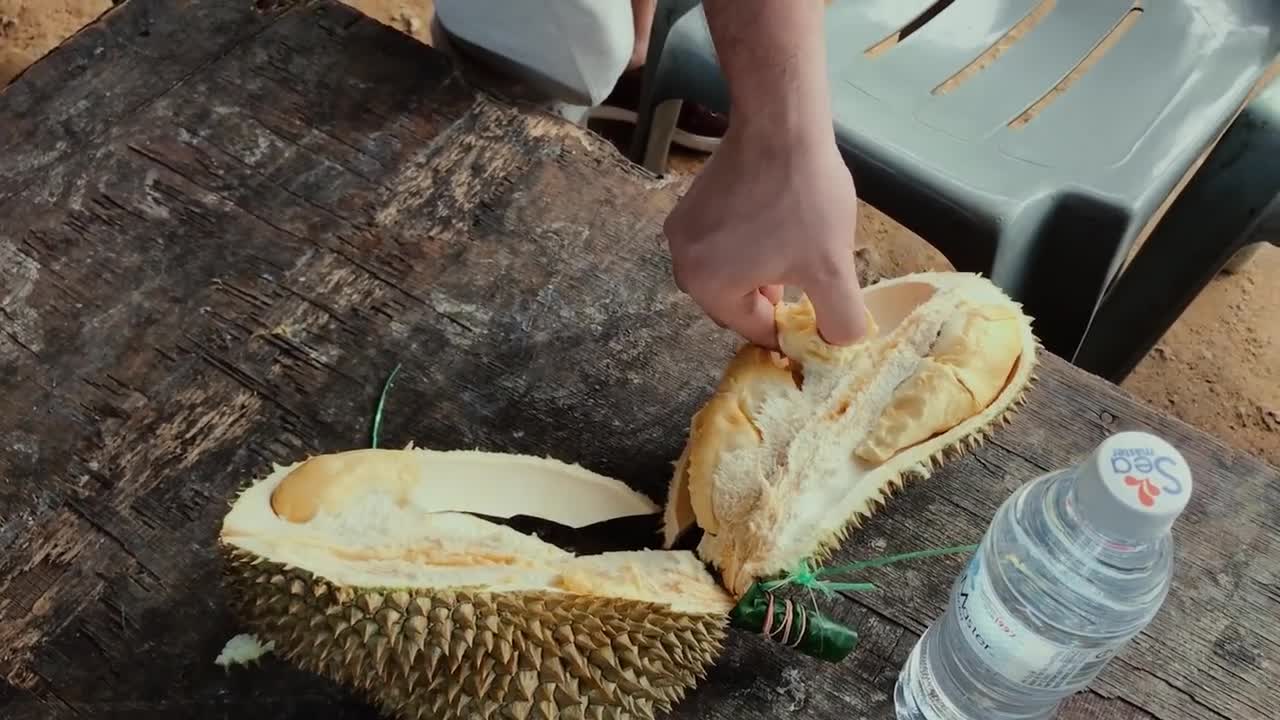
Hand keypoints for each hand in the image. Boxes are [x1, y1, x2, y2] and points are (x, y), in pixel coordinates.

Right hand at [663, 126, 868, 349]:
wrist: (781, 123)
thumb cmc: (803, 199)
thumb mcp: (832, 269)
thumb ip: (839, 320)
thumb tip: (836, 345)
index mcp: (708, 286)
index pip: (753, 328)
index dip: (790, 329)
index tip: (816, 316)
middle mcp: (682, 262)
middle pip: (736, 301)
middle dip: (773, 297)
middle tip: (809, 279)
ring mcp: (681, 230)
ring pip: (728, 271)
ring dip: (761, 270)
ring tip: (796, 250)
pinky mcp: (689, 204)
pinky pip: (720, 242)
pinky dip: (747, 244)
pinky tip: (777, 225)